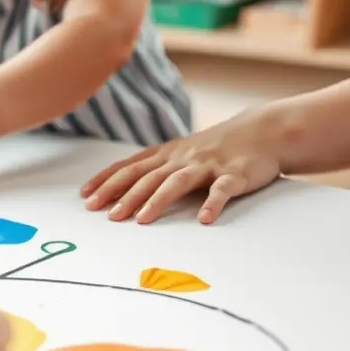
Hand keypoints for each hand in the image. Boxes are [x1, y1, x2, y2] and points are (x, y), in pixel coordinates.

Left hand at [80, 112, 282, 224]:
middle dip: (124, 195)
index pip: (130, 167)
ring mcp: (208, 165)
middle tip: (106, 215)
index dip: (107, 181)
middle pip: (148, 177)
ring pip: (178, 182)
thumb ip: (154, 168)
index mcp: (167, 154)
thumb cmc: (215, 148)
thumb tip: (117, 187)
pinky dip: (213, 203)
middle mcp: (183, 158)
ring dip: (158, 200)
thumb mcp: (180, 153)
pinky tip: (204, 219)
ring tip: (141, 219)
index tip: (85, 197)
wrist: (264, 130)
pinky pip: (223, 189)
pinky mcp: (236, 174)